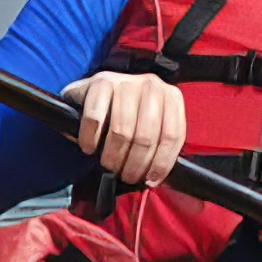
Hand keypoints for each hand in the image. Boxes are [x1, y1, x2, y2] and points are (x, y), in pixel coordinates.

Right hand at [65, 71, 187, 186]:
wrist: (96, 91)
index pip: (172, 136)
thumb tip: (156, 178)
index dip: (161, 163)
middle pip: (146, 136)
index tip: (150, 179)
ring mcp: (125, 82)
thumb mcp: (151, 127)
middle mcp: (151, 86)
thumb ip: (159, 146)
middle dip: (135, 163)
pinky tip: (89, 148)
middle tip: (126, 176)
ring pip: (122, 130)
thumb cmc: (127, 115)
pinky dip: (91, 139)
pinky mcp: (100, 82)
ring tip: (109, 165)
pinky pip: (95, 119)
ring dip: (113, 156)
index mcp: (171, 97)